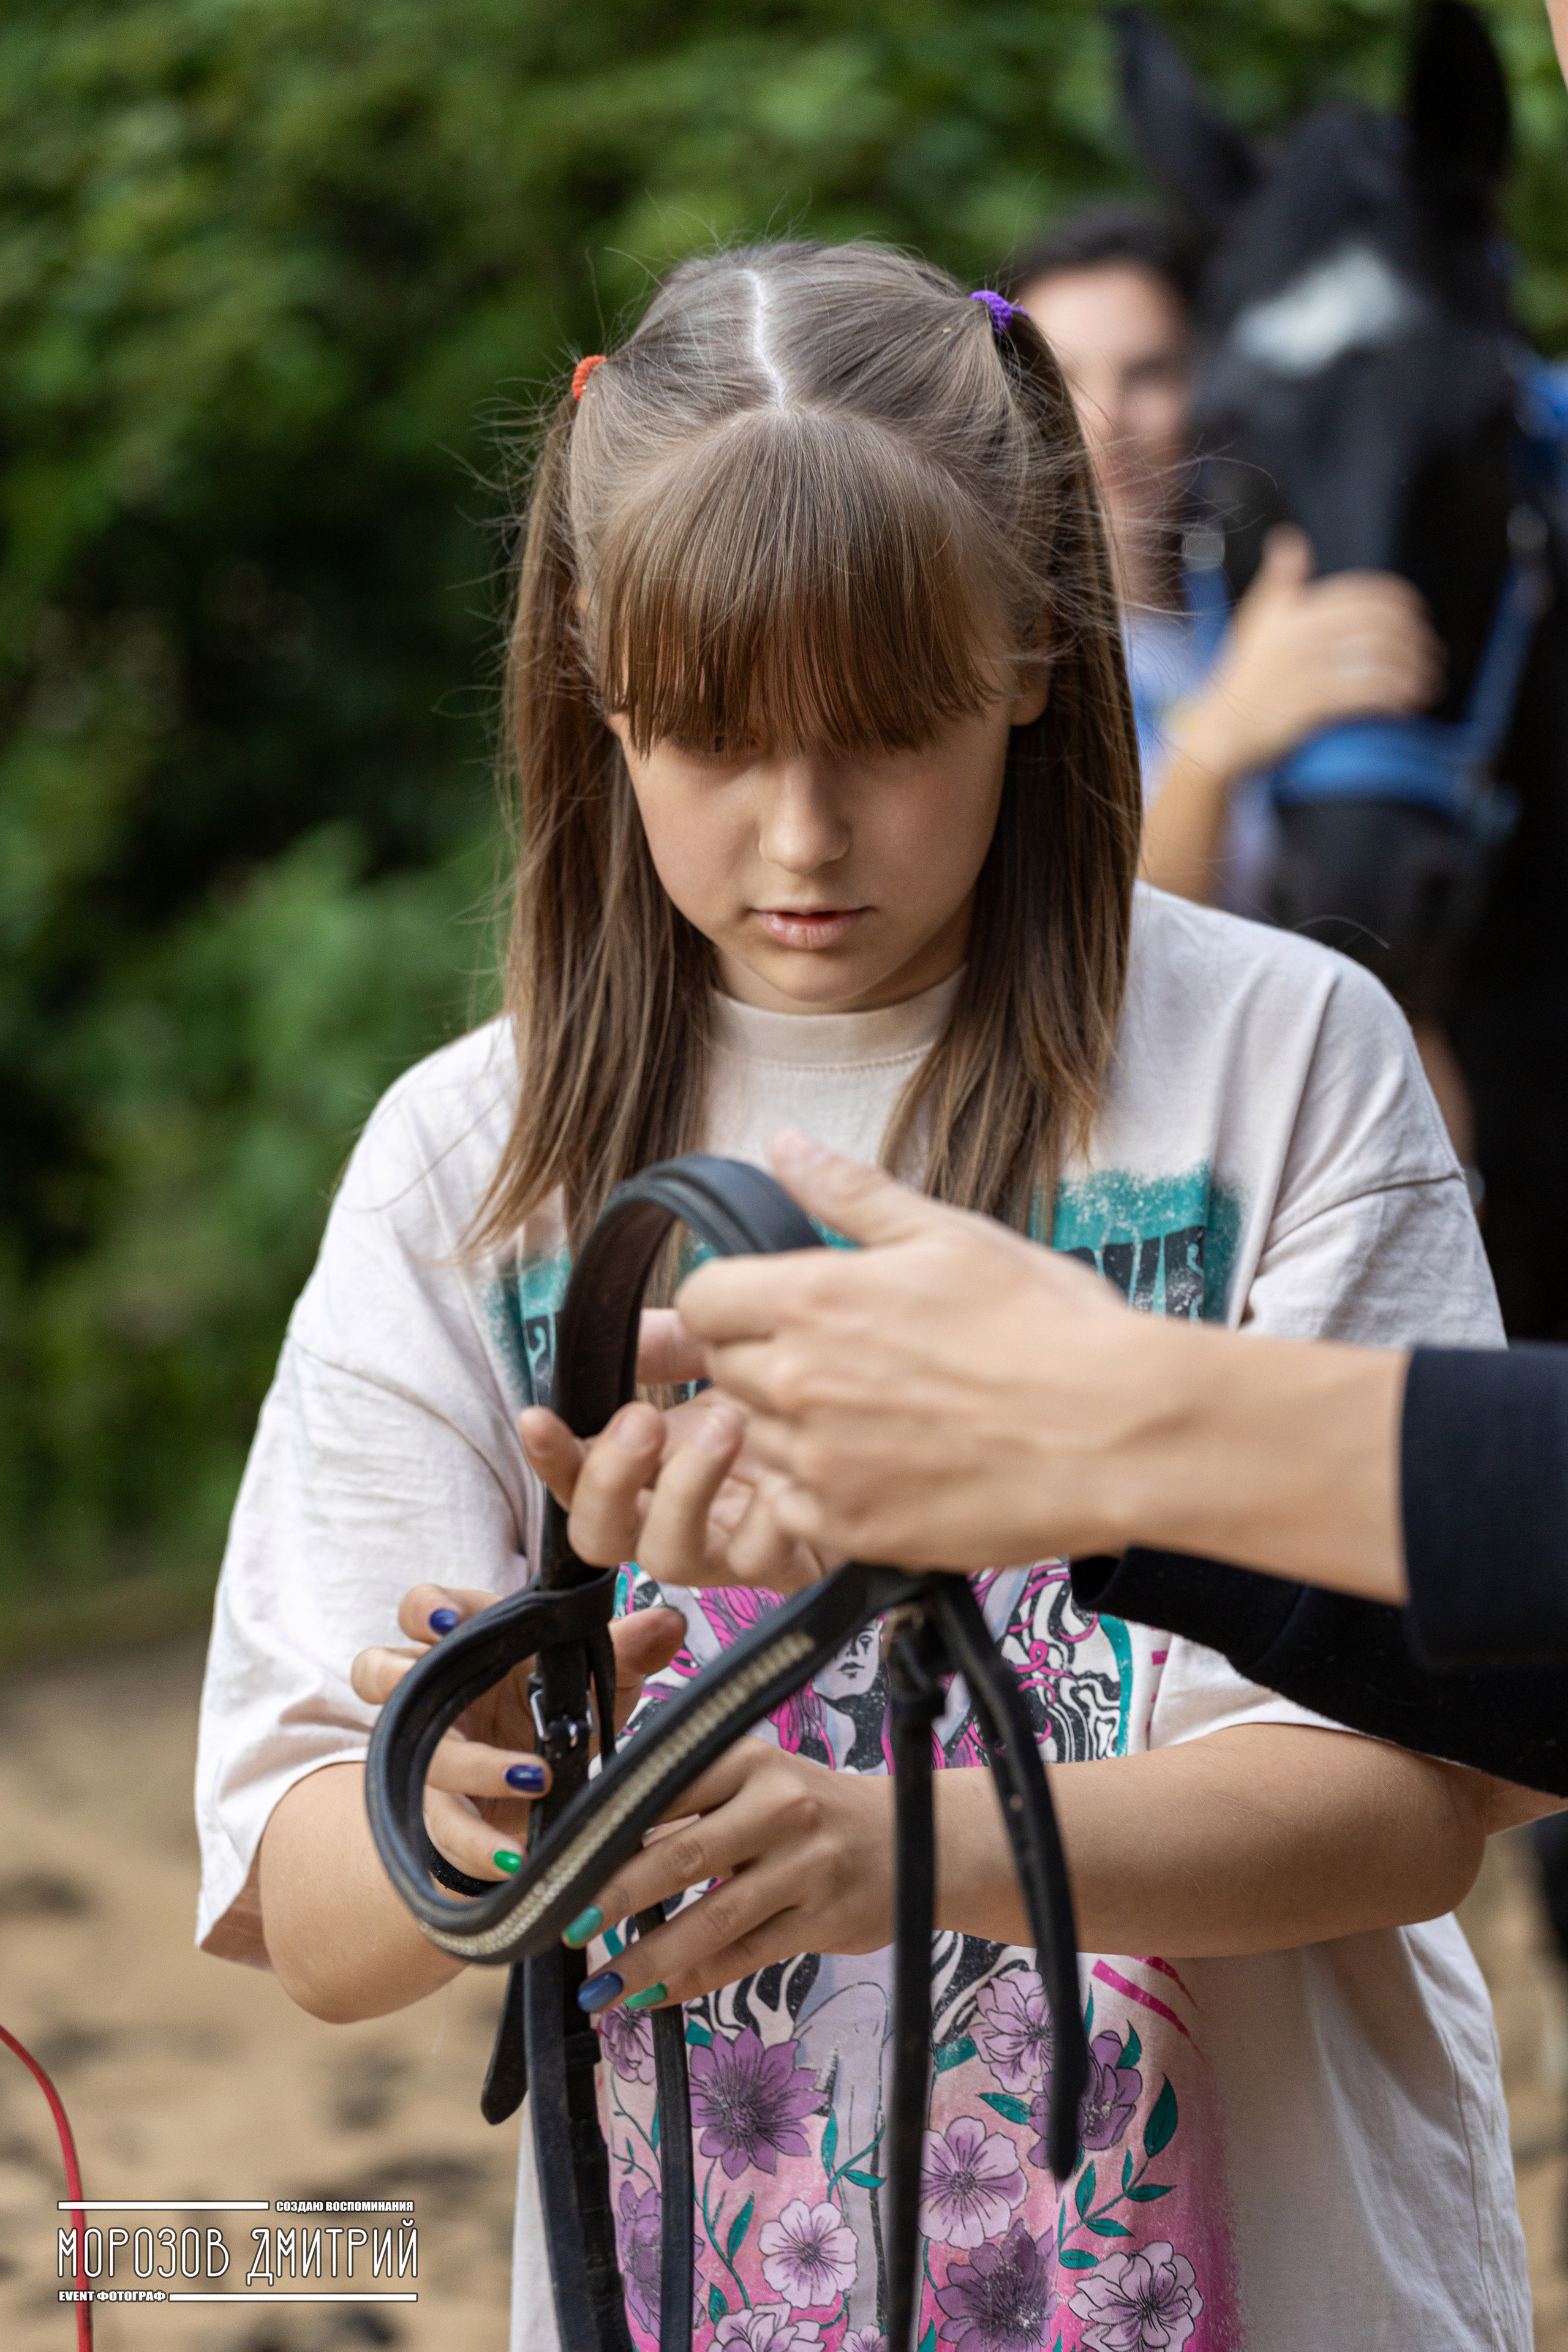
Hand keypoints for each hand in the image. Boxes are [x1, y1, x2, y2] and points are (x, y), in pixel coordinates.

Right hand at [349, 1585, 683, 1882]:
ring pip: (403, 1757)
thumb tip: (667, 1622)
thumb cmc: (567, 1712)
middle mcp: (435, 1696)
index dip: (426, 1608)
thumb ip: (628, 1650)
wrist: (551, 1796)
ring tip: (531, 1777)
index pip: (424, 1608)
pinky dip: (478, 1846)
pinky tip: (518, 1858)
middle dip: (395, 1674)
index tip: (447, 1619)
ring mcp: (429, 1756)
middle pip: (378, 1671)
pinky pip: (442, 1831)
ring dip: (465, 1765)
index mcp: (468, 1644)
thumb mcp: (599, 1683)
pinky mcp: (439, 1816)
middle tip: (431, 1679)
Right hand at [518, 1314, 834, 1593]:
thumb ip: (667, 1342)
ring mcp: (726, 1550)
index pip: (574, 1479)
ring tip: (727, 1424)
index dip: (550, 1458)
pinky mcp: (786, 1565)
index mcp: (649, 1470)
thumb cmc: (792, 1395)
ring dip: (685, 1489)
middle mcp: (675, 1517)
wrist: (877, 1424)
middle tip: (645, 1418)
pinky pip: (761, 1559)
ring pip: (669, 1557)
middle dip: (609, 1478)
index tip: (537, 1416)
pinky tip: (787, 1469)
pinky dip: (768, 1514)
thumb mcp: (722, 1355)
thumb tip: (615, 1330)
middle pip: (600, 1536)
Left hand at [563, 1737, 893, 2013]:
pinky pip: (744, 1956)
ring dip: (647, 1958)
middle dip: (615, 1898)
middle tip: (565, 1928)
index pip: (664, 1792)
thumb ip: (688, 1807)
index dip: (607, 1834)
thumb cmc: (811, 1808)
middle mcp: (779, 1805)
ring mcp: (806, 1865)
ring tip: (600, 1988)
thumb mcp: (755, 1782)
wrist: (916, 1837)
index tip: (560, 1868)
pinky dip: (693, 1980)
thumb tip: (596, 1848)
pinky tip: (654, 1996)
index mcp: (748, 1759)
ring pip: (712, 1918)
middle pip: (681, 1855)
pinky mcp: (823, 1918)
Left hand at [673, 1132, 1139, 1570]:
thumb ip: (851, 1193)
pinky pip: (790, 1506)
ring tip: (873, 1413)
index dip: (730, 1299)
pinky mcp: (850, 1527)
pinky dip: (819, 1489)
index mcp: (813, 1299)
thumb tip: (783, 1145)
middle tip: (843, 1358)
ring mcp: (819, 1463)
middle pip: (723, 1370)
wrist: (1117, 1433)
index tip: (776, 1304)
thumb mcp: (950, 1234)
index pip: (699, 1300)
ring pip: (753, 1440)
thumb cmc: (1047, 1326)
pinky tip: (882, 1465)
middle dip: (764, 1358)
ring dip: (789, 1426)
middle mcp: (797, 1383)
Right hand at [1179, 525, 1443, 777]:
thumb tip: (1290, 540)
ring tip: (1427, 685)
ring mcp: (1306, 671)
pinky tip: (1407, 705)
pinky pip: (1366, 695)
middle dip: (1416, 642)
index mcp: (1296, 611)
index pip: (1364, 594)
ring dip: (1413, 674)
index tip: (1421, 619)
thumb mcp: (1259, 620)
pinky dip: (1394, 698)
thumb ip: (1280, 580)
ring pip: (1379, 663)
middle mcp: (1302, 636)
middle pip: (1380, 627)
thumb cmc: (1247, 675)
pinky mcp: (1310, 705)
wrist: (1222, 730)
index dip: (1402, 604)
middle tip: (1433, 657)